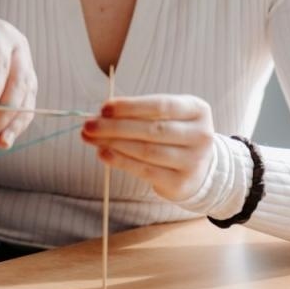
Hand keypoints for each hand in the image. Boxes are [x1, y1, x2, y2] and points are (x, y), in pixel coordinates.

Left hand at [80, 94, 218, 202]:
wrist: (198, 168)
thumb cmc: (174, 134)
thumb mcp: (167, 116)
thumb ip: (138, 113)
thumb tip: (101, 115)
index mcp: (198, 110)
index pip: (160, 106)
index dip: (129, 107)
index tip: (103, 108)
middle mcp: (200, 135)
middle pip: (152, 130)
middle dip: (114, 127)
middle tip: (88, 125)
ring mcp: (193, 161)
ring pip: (146, 151)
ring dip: (113, 144)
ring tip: (91, 138)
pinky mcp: (180, 182)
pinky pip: (144, 170)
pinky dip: (120, 161)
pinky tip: (103, 154)